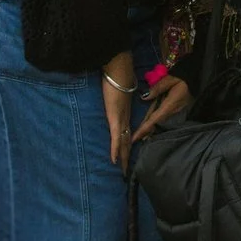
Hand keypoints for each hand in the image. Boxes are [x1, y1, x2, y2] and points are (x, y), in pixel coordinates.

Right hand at [101, 51, 134, 165]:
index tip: (127, 155)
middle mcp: (124, 118)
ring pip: (123, 142)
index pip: (127, 133)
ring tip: (123, 171)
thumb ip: (116, 97)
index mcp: (125, 113)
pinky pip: (116, 137)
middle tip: (126, 171)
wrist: (119, 69)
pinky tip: (114, 160)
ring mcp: (120, 118)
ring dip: (122, 157)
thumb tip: (113, 98)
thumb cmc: (116, 77)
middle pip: (126, 141)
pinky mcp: (115, 117)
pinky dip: (115, 149)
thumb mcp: (116, 90)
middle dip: (126, 156)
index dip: (127, 145)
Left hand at [131, 74, 191, 146]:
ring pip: (160, 120)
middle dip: (146, 131)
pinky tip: (152, 124)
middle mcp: (173, 111)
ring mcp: (177, 111)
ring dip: (151, 128)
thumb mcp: (170, 79)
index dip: (144, 128)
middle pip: (156, 123)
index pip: (155, 119)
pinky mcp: (178, 109)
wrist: (199, 78)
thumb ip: (158, 88)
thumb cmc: (184, 77)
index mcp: (170, 104)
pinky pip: (165, 116)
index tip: (135, 138)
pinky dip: (157, 121)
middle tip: (135, 139)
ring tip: (141, 135)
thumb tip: (145, 97)